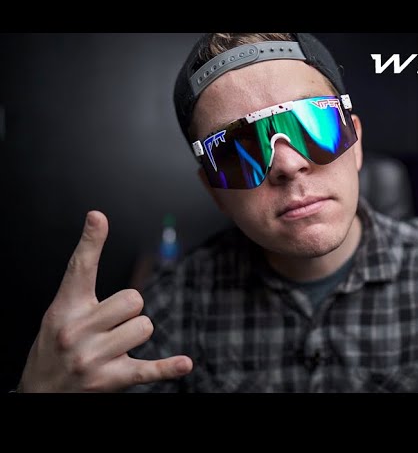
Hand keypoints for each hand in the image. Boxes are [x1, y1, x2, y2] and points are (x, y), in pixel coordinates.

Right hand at [19, 211, 192, 391]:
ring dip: (136, 335)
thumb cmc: (55, 346)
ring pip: (144, 327)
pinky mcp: (111, 380)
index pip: (80, 268)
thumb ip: (82, 278)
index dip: (91, 242)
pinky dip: (167, 368)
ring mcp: (94, 357)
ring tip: (114, 348)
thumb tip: (98, 218)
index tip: (98, 217)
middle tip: (111, 326)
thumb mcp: (60, 312)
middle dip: (130, 311)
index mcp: (65, 309)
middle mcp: (77, 331)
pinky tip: (184, 365)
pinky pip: (147, 369)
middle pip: (133, 299)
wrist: (40, 393)